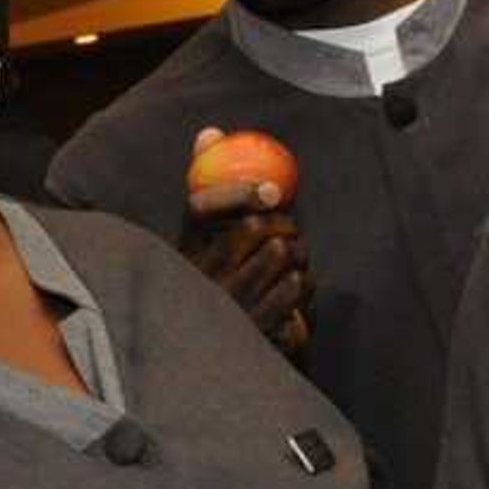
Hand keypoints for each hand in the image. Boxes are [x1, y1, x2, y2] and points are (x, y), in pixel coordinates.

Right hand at [186, 126, 312, 355]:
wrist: (212, 355)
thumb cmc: (214, 283)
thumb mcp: (202, 238)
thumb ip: (207, 181)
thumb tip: (210, 132)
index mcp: (184, 249)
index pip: (202, 208)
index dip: (239, 193)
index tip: (273, 192)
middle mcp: (202, 277)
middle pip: (254, 228)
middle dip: (283, 223)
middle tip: (290, 228)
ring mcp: (230, 307)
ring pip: (281, 255)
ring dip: (297, 254)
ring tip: (292, 261)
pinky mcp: (257, 332)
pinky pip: (295, 289)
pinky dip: (304, 284)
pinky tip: (295, 288)